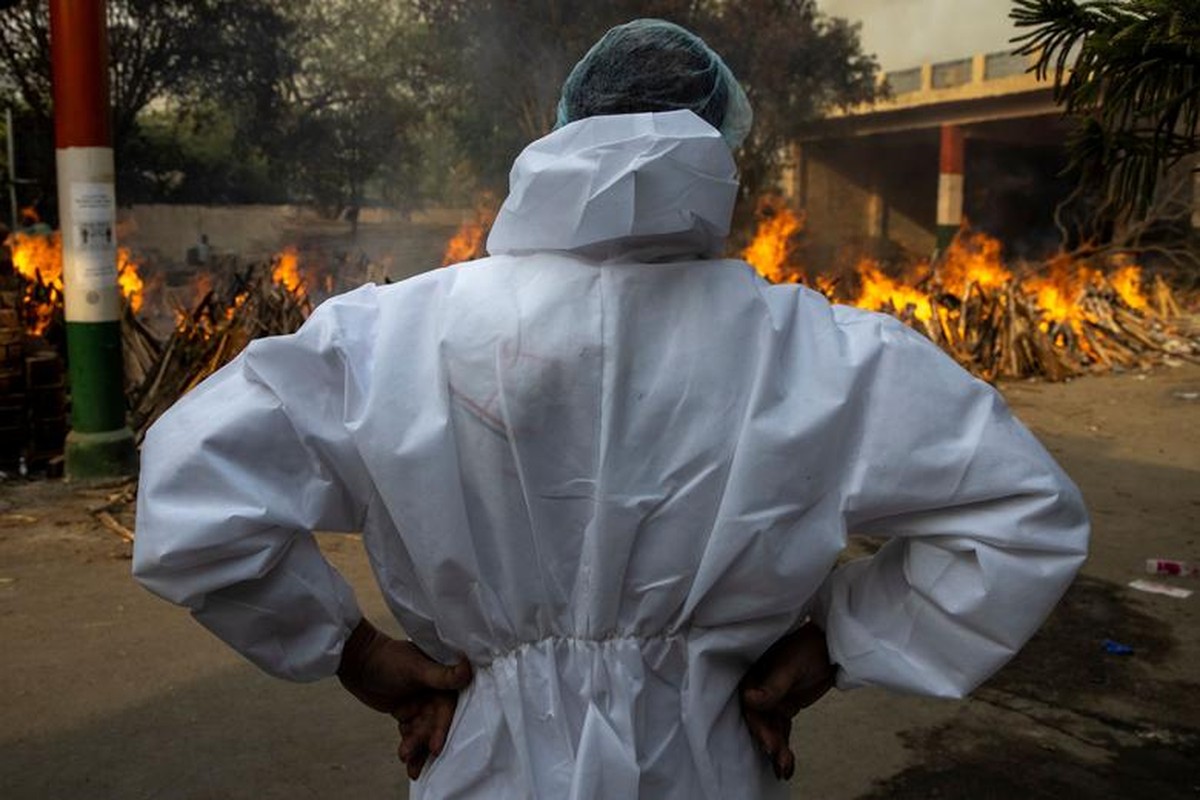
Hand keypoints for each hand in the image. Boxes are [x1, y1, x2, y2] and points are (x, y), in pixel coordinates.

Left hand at [337, 618, 472, 779]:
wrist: (357, 661)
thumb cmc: (387, 659)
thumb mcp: (415, 668)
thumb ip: (442, 675)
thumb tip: (469, 669)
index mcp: (444, 675)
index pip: (449, 705)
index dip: (443, 726)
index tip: (435, 747)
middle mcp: (437, 689)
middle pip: (436, 722)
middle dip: (428, 742)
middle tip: (421, 758)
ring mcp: (422, 702)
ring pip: (424, 731)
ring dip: (419, 749)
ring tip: (413, 770)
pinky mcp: (409, 712)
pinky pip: (413, 732)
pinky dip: (411, 746)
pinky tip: (407, 761)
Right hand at [739, 621, 835, 780]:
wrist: (828, 644)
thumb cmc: (807, 647)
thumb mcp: (791, 666)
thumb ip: (772, 686)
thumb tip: (748, 699)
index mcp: (753, 677)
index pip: (751, 706)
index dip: (758, 726)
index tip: (769, 743)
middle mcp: (758, 691)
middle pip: (760, 722)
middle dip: (769, 742)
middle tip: (779, 760)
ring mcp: (771, 700)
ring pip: (771, 729)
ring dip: (776, 750)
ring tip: (784, 770)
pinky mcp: (784, 706)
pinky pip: (781, 729)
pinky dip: (784, 746)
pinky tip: (788, 766)